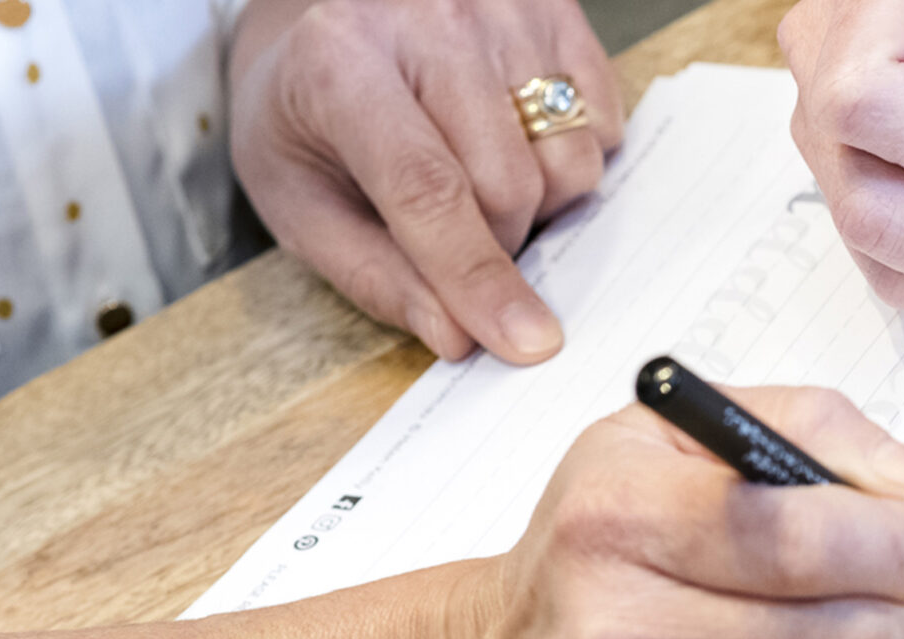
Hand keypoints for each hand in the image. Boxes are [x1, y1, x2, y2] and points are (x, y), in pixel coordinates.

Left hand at [229, 0, 624, 363]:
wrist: (321, 18)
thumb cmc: (306, 114)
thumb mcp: (298, 203)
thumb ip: (374, 275)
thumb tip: (459, 336)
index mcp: (339, 64)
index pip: (427, 189)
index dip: (477, 276)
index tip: (523, 341)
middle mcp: (428, 18)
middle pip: (511, 181)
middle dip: (500, 244)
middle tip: (457, 238)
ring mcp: (500, 6)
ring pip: (571, 156)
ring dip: (543, 202)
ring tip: (485, 180)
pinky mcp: (553, 6)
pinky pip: (605, 120)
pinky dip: (573, 155)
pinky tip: (520, 140)